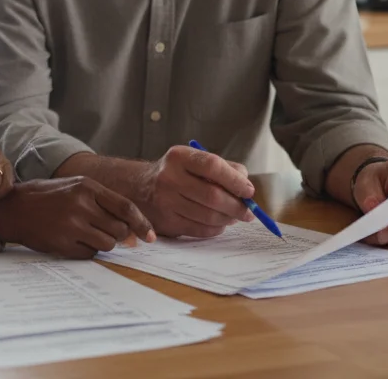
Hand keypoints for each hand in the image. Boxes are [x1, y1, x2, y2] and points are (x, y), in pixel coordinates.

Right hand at [0, 177, 156, 258]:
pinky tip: (74, 240)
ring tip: (87, 234)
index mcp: (87, 187)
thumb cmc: (49, 197)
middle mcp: (81, 205)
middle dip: (119, 235)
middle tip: (106, 231)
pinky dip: (87, 250)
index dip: (142, 224)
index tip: (151, 236)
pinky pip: (89, 254)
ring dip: (103, 243)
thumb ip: (104, 205)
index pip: (125, 208)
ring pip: (107, 244)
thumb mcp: (76, 188)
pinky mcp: (62, 243)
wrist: (14, 208)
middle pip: (119, 229)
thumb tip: (132, 234)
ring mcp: (71, 225)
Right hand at [137, 146, 254, 237]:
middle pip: (212, 195)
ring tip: (234, 217)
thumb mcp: (193, 160)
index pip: (213, 165)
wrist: (138, 187)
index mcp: (179, 157)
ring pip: (208, 216)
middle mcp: (169, 178)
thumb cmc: (176, 172)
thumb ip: (222, 168)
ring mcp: (165, 201)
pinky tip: (219, 224)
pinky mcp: (166, 222)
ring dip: (228, 219)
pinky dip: (215, 229)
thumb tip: (246, 186)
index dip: (235, 180)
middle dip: (236, 206)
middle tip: (248, 212)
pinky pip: (199, 229)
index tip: (249, 191)